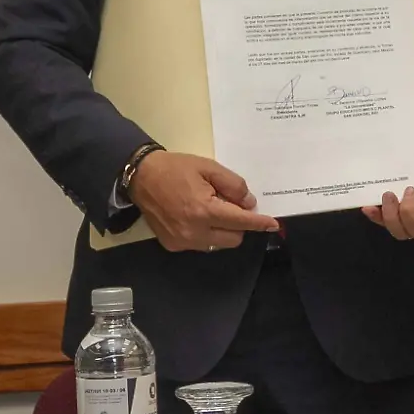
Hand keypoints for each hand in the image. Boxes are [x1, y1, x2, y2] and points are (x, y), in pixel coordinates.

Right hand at [131, 150, 278, 251]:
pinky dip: (205, 233)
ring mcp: (183, 242)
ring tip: (209, 209)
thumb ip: (233, 185)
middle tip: (229, 205)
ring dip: (222, 230)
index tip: (273, 224)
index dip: (259, 223)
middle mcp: (195, 232)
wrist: (141, 177)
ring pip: (218, 244)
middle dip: (239, 225)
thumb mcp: (208, 167)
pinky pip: (201, 244)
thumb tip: (248, 204)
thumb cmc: (176, 168)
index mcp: (204, 211)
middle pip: (233, 238)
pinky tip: (195, 217)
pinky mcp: (173, 245)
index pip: (241, 222)